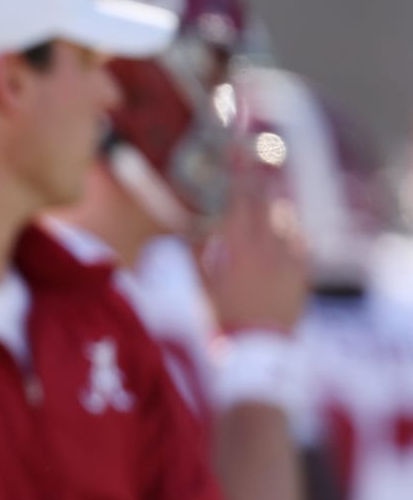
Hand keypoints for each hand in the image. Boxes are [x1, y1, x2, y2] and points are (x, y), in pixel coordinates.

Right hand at [200, 179, 308, 335]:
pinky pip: (299, 240)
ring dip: (272, 210)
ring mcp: (290, 257)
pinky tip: (279, 238)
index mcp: (238, 246)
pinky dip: (288, 234)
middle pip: (265, 201)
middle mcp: (268, 245)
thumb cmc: (221, 318)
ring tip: (262, 211)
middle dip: (257, 181)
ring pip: (284, 218)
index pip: (240, 196)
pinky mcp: (303, 270)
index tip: (236, 149)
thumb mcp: (201, 283)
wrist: (256, 350)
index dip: (238, 170)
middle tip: (252, 164)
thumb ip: (200, 251)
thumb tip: (196, 227)